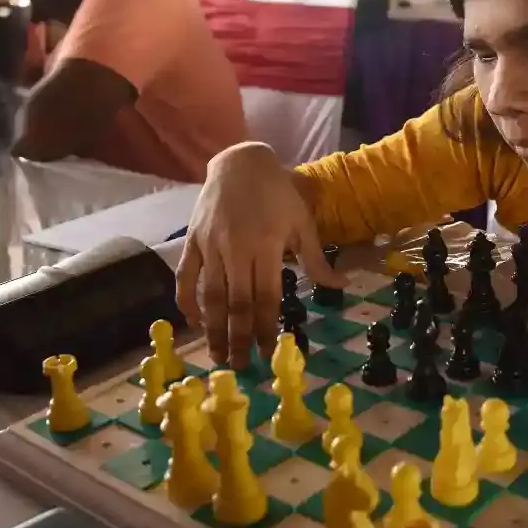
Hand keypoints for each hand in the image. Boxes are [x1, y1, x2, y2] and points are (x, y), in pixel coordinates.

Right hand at [176, 143, 343, 367]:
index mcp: (267, 245)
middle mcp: (236, 249)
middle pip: (236, 303)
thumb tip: (341, 287)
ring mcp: (211, 246)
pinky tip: (193, 322)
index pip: (266, 297)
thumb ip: (317, 260)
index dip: (265, 327)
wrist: (240, 161)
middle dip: (237, 338)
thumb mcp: (303, 222)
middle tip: (239, 366)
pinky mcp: (193, 241)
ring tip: (216, 354)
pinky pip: (186, 276)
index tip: (268, 353)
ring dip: (213, 328)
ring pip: (210, 295)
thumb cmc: (278, 193)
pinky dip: (186, 301)